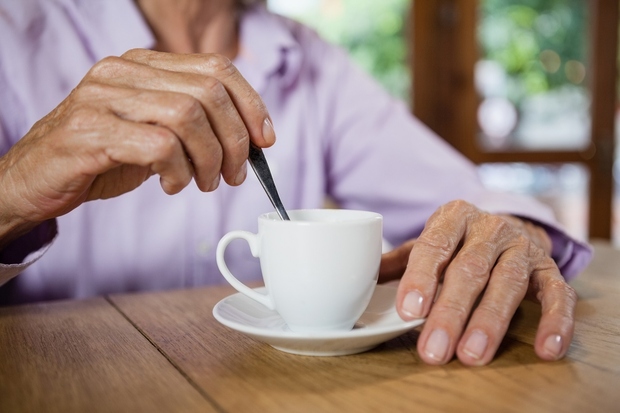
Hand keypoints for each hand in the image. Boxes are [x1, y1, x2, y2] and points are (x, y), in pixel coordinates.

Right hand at [0, 49, 274, 244]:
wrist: (34, 180)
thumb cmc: (100, 157)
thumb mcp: (154, 134)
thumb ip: (193, 126)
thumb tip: (249, 140)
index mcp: (144, 64)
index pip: (216, 68)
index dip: (251, 104)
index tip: (264, 140)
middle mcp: (123, 72)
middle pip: (209, 93)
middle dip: (234, 141)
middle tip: (233, 175)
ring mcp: (103, 98)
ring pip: (188, 116)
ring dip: (209, 160)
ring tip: (203, 183)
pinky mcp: (89, 131)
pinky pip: (159, 145)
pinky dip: (177, 171)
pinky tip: (171, 185)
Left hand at [379, 200, 576, 365]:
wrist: (506, 227)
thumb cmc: (458, 243)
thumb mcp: (428, 243)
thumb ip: (399, 261)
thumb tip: (358, 278)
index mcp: (454, 217)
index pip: (434, 245)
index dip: (421, 278)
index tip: (409, 310)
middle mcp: (490, 227)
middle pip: (470, 269)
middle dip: (450, 312)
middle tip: (433, 349)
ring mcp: (523, 247)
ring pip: (508, 283)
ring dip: (490, 322)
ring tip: (472, 355)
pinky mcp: (550, 268)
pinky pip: (559, 294)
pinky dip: (556, 321)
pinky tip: (546, 349)